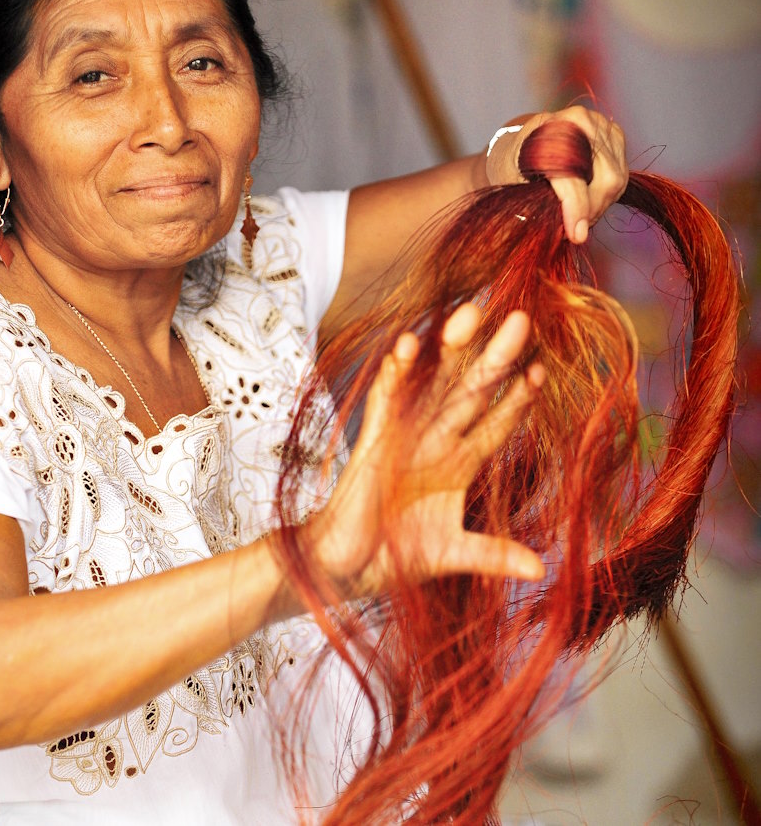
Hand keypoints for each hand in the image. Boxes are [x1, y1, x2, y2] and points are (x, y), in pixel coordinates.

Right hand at [310, 304, 545, 598]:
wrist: (343, 569)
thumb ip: (493, 553)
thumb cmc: (393, 556)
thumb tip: (541, 570)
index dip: (518, 400)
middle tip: (521, 320)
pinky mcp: (373, 439)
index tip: (542, 372)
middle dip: (496, 357)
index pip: (496, 424)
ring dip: (450, 350)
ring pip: (432, 383)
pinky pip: (385, 397)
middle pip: (471, 391)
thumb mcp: (452, 552)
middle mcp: (435, 442)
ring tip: (471, 314)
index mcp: (457, 465)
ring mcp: (404, 436)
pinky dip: (395, 372)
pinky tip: (409, 345)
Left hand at [486, 106, 627, 243]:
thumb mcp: (512, 186)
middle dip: (592, 211)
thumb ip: (534, 205)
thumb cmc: (513, 166)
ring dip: (599, 206)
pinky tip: (587, 201)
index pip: (572, 174)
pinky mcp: (614, 134)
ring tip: (577, 216)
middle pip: (605, 178)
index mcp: (548, 129)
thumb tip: (563, 233)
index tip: (576, 235)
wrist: (520, 143)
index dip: (576, 208)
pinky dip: (606, 194)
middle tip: (574, 230)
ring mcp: (600, 125)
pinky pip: (621, 173)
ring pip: (616, 178)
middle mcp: (578, 120)